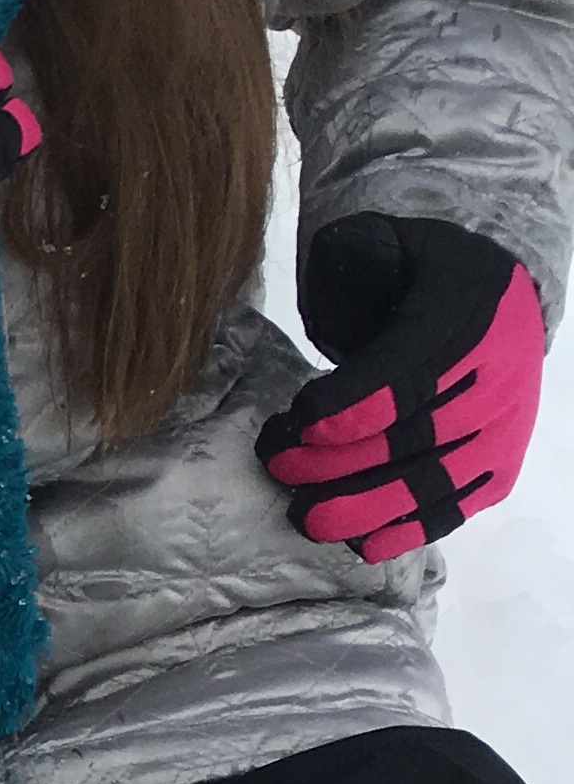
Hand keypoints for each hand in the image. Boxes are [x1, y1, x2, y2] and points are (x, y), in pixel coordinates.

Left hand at [258, 214, 543, 561]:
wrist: (500, 307)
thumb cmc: (427, 278)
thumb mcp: (396, 241)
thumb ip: (359, 251)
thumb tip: (340, 274)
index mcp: (473, 318)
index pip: (411, 371)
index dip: (353, 403)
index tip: (299, 421)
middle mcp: (499, 381)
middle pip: (414, 437)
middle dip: (338, 461)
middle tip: (279, 465)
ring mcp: (503, 433)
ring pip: (432, 483)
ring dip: (363, 506)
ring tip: (304, 515)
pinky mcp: (497, 472)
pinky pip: (453, 510)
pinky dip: (405, 532)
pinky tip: (357, 543)